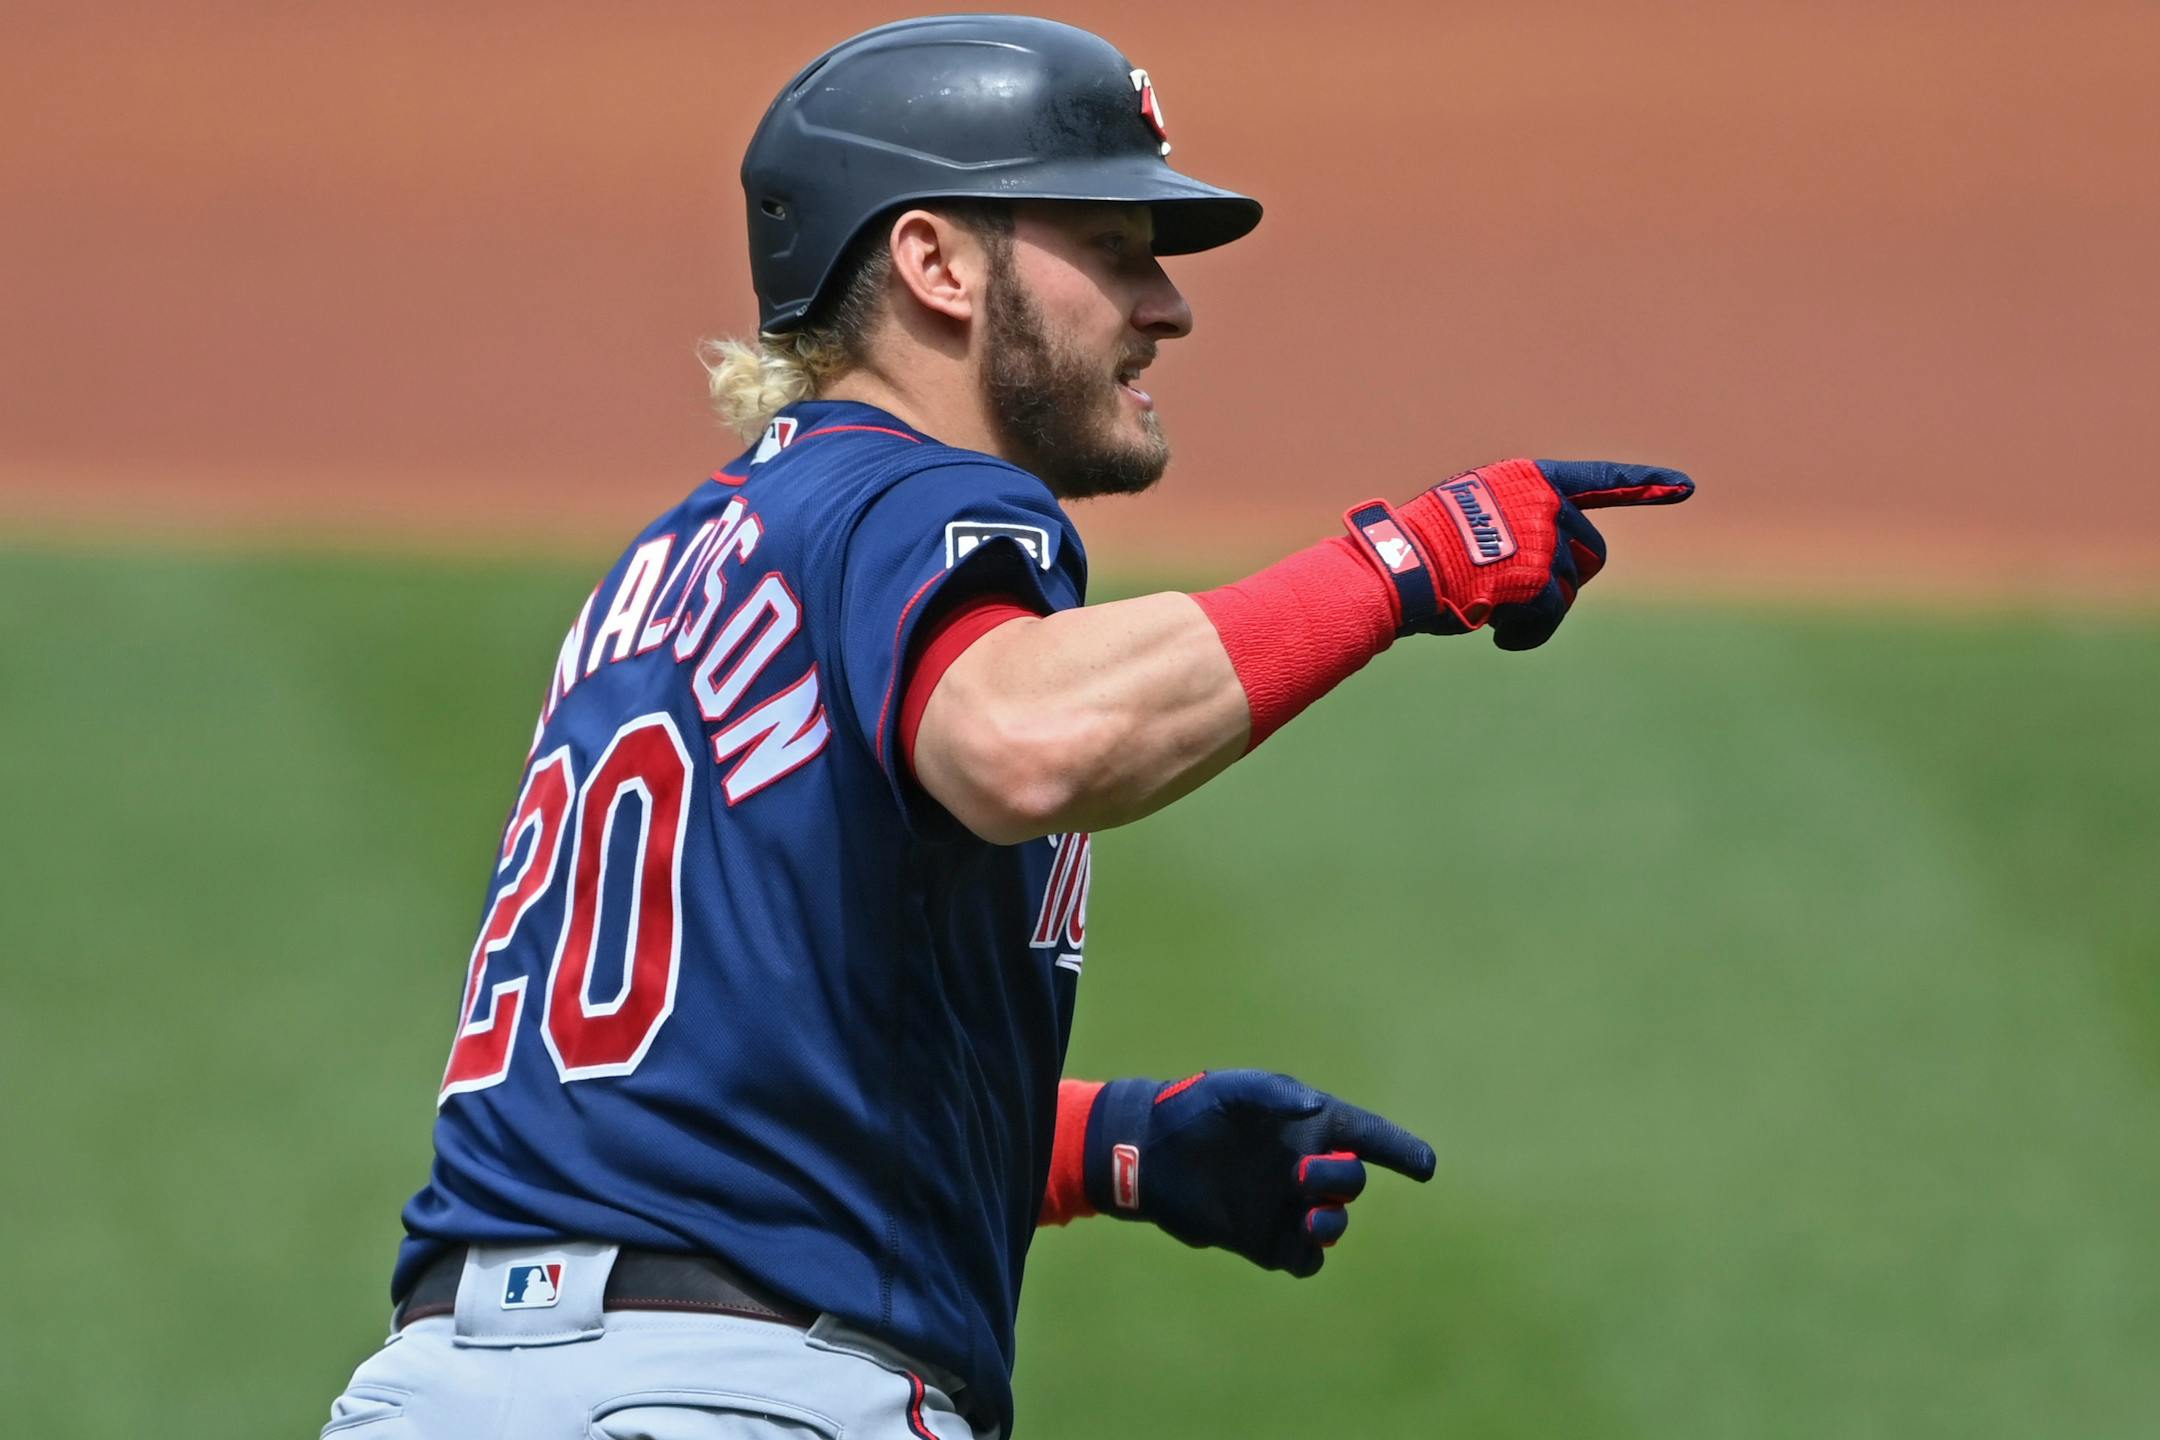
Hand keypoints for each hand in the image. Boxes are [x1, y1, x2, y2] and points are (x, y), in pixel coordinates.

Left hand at [1083, 1069, 1435, 1276]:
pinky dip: (1308, 1255)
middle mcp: (1306, 1167)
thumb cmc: (1195, 1109)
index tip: (1426, 1166)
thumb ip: (1277, 1093)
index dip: (1401, 1150)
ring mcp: (1287, 1206)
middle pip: (1351, 1181)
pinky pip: (1304, 1259)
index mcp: (1310, 1126)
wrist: (1150, 1150)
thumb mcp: (1235, 1089)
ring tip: (1307, 1215)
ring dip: (1331, 1220)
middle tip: (1302, 1174)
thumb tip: (1316, 1110)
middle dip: (1341, 1179)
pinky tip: (1296, 1240)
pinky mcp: (1265, 1241)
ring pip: (1334, 1222)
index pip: (1369, 1137)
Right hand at [1343, 458, 1694, 649]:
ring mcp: (1544, 539)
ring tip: (1495, 616)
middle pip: (1590, 552)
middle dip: (1567, 582)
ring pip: (1570, 591)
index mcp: (1529, 479)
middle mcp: (1545, 503)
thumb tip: (1544, 569)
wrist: (1397, 567)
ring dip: (1539, 613)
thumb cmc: (1421, 549)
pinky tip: (1498, 636)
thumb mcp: (1471, 515)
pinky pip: (1551, 618)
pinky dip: (1528, 635)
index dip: (1645, 483)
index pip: (1599, 479)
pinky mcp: (1538, 579)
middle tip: (1525, 601)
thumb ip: (1515, 525)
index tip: (1685, 486)